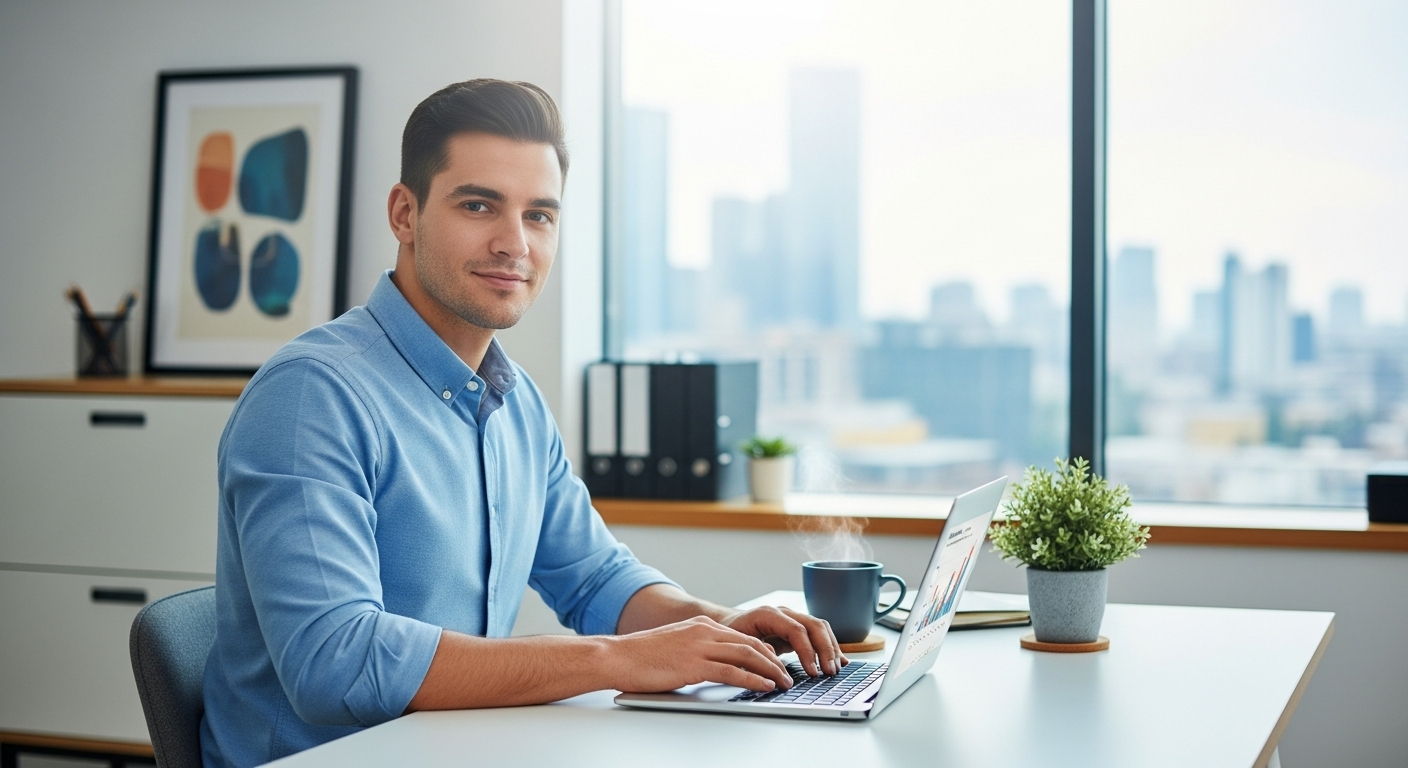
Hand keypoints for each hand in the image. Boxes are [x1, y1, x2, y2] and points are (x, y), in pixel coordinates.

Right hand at [607, 616, 793, 692]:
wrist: (617, 656)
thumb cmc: (641, 656)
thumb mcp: (675, 646)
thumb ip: (697, 650)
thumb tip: (716, 666)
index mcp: (700, 625)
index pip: (742, 637)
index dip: (764, 651)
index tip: (777, 664)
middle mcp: (704, 631)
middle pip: (751, 644)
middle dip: (774, 661)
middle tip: (787, 675)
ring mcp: (699, 646)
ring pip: (746, 655)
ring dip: (770, 670)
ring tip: (783, 683)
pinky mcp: (693, 664)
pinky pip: (732, 671)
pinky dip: (753, 679)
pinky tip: (764, 687)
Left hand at [720, 605, 847, 676]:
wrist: (729, 625)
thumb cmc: (731, 636)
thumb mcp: (737, 645)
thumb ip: (754, 652)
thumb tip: (773, 661)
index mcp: (768, 614)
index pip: (796, 630)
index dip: (807, 651)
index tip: (813, 672)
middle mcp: (784, 613)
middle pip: (814, 626)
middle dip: (825, 650)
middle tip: (830, 672)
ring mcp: (792, 618)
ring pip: (820, 628)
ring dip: (831, 648)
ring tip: (835, 670)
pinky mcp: (797, 628)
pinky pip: (819, 634)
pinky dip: (830, 646)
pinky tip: (840, 660)